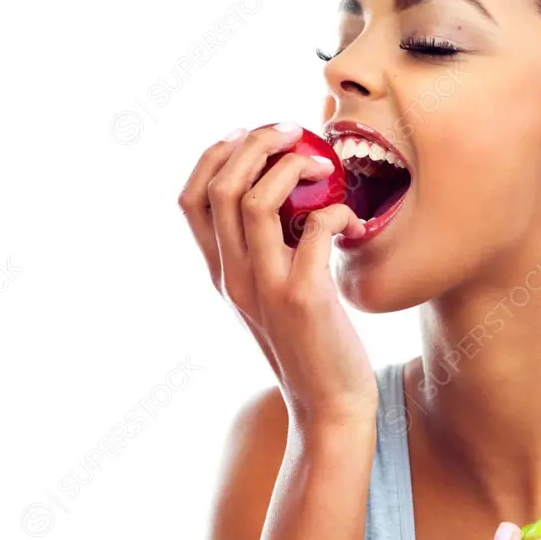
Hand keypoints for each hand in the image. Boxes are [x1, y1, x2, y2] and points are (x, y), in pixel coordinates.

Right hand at [178, 123, 377, 427]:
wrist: (328, 406)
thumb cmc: (309, 344)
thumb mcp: (272, 297)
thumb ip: (267, 254)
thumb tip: (287, 200)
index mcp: (221, 274)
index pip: (189, 199)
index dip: (214, 155)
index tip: (248, 134)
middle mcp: (233, 278)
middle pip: (220, 187)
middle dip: (255, 144)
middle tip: (293, 133)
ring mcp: (266, 288)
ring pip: (255, 200)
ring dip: (291, 167)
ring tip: (322, 166)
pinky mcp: (305, 298)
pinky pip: (314, 229)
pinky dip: (335, 211)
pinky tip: (351, 221)